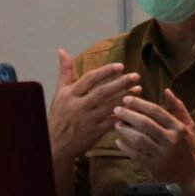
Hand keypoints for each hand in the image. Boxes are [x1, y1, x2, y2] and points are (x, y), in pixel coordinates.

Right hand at [48, 48, 140, 162]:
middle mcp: (79, 106)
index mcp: (70, 94)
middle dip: (120, 83)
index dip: (106, 71)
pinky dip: (123, 116)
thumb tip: (62, 50)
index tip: (121, 66)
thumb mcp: (59, 92)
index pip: (90, 79)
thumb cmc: (58, 116)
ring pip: (110, 107)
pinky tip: (134, 110)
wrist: (56, 144)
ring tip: (138, 89)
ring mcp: (88, 120)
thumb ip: (64, 71)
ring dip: (125, 98)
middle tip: (136, 76)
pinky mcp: (95, 132)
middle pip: (103, 92)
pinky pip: (112, 123)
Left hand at [113, 88, 194, 195]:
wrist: (192, 174)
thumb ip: (177, 107)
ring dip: (125, 130)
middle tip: (117, 110)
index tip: (126, 98)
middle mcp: (171, 140)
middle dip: (129, 115)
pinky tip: (118, 140)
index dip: (139, 103)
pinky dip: (125, 147)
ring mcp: (162, 155)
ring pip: (139, 139)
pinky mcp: (155, 167)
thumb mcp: (188, 124)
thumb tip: (166, 90)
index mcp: (178, 128)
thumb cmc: (188, 145)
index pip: (156, 111)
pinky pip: (136, 155)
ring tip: (117, 124)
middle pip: (146, 124)